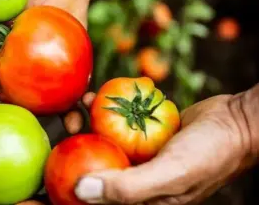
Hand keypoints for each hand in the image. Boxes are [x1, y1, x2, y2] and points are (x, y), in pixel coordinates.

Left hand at [74, 86, 258, 204]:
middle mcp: (136, 180)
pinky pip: (116, 124)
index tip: (53, 162)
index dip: (69, 186)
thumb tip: (80, 192)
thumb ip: (126, 188)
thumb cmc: (209, 155)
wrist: (237, 123)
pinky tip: (95, 97)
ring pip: (102, 141)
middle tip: (69, 120)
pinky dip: (105, 111)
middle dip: (74, 144)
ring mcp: (139, 155)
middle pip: (94, 166)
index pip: (95, 199)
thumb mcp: (169, 175)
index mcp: (139, 201)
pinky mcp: (143, 134)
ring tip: (80, 104)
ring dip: (87, 122)